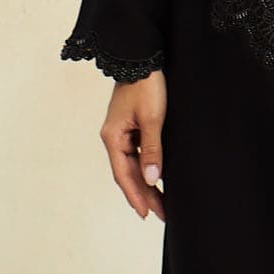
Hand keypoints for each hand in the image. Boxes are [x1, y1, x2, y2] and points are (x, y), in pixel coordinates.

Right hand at [100, 70, 166, 218]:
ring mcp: (122, 133)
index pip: (123, 174)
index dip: (135, 195)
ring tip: (161, 203)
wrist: (142, 59)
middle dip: (144, 195)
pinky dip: (147, 168)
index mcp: (113, 137)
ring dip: (146, 184)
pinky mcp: (132, 127)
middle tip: (160, 214)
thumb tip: (151, 179)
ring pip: (133, 166)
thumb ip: (152, 151)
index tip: (146, 213)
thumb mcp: (152, 119)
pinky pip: (138, 154)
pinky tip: (157, 179)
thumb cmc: (146, 86)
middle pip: (128, 173)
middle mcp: (114, 138)